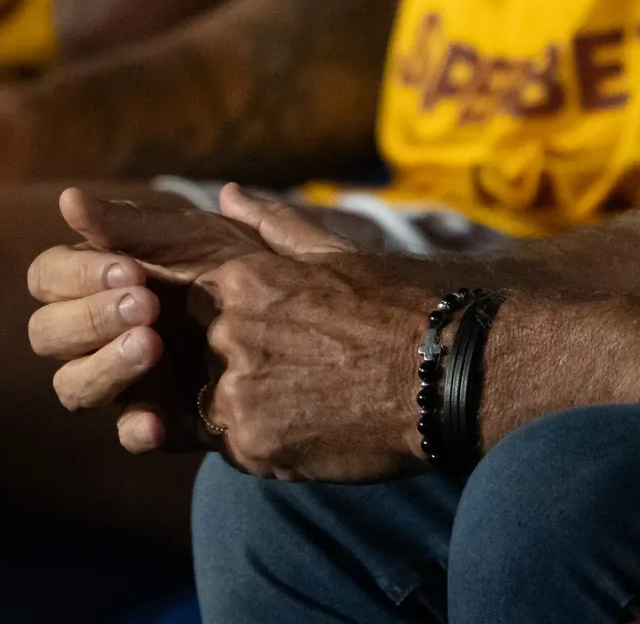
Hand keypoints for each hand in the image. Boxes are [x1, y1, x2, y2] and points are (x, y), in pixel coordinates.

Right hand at [28, 185, 272, 451]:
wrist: (315, 324)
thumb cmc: (248, 265)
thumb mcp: (200, 239)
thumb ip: (135, 224)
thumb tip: (69, 199)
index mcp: (101, 279)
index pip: (49, 277)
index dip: (76, 274)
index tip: (128, 270)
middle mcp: (101, 331)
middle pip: (47, 333)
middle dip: (89, 318)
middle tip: (146, 305)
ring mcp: (125, 379)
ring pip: (73, 386)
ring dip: (103, 367)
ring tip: (152, 346)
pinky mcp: (159, 420)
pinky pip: (128, 433)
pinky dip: (135, 429)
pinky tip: (155, 423)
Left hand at [192, 186, 434, 480]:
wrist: (448, 371)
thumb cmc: (398, 307)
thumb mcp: (333, 254)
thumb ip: (271, 227)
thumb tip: (228, 194)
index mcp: (241, 280)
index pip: (191, 304)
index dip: (220, 322)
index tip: (267, 335)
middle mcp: (227, 332)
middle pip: (200, 355)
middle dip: (234, 365)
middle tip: (297, 372)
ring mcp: (236, 389)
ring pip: (213, 403)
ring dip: (248, 405)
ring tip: (308, 399)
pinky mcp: (251, 442)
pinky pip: (233, 446)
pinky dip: (264, 440)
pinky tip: (311, 426)